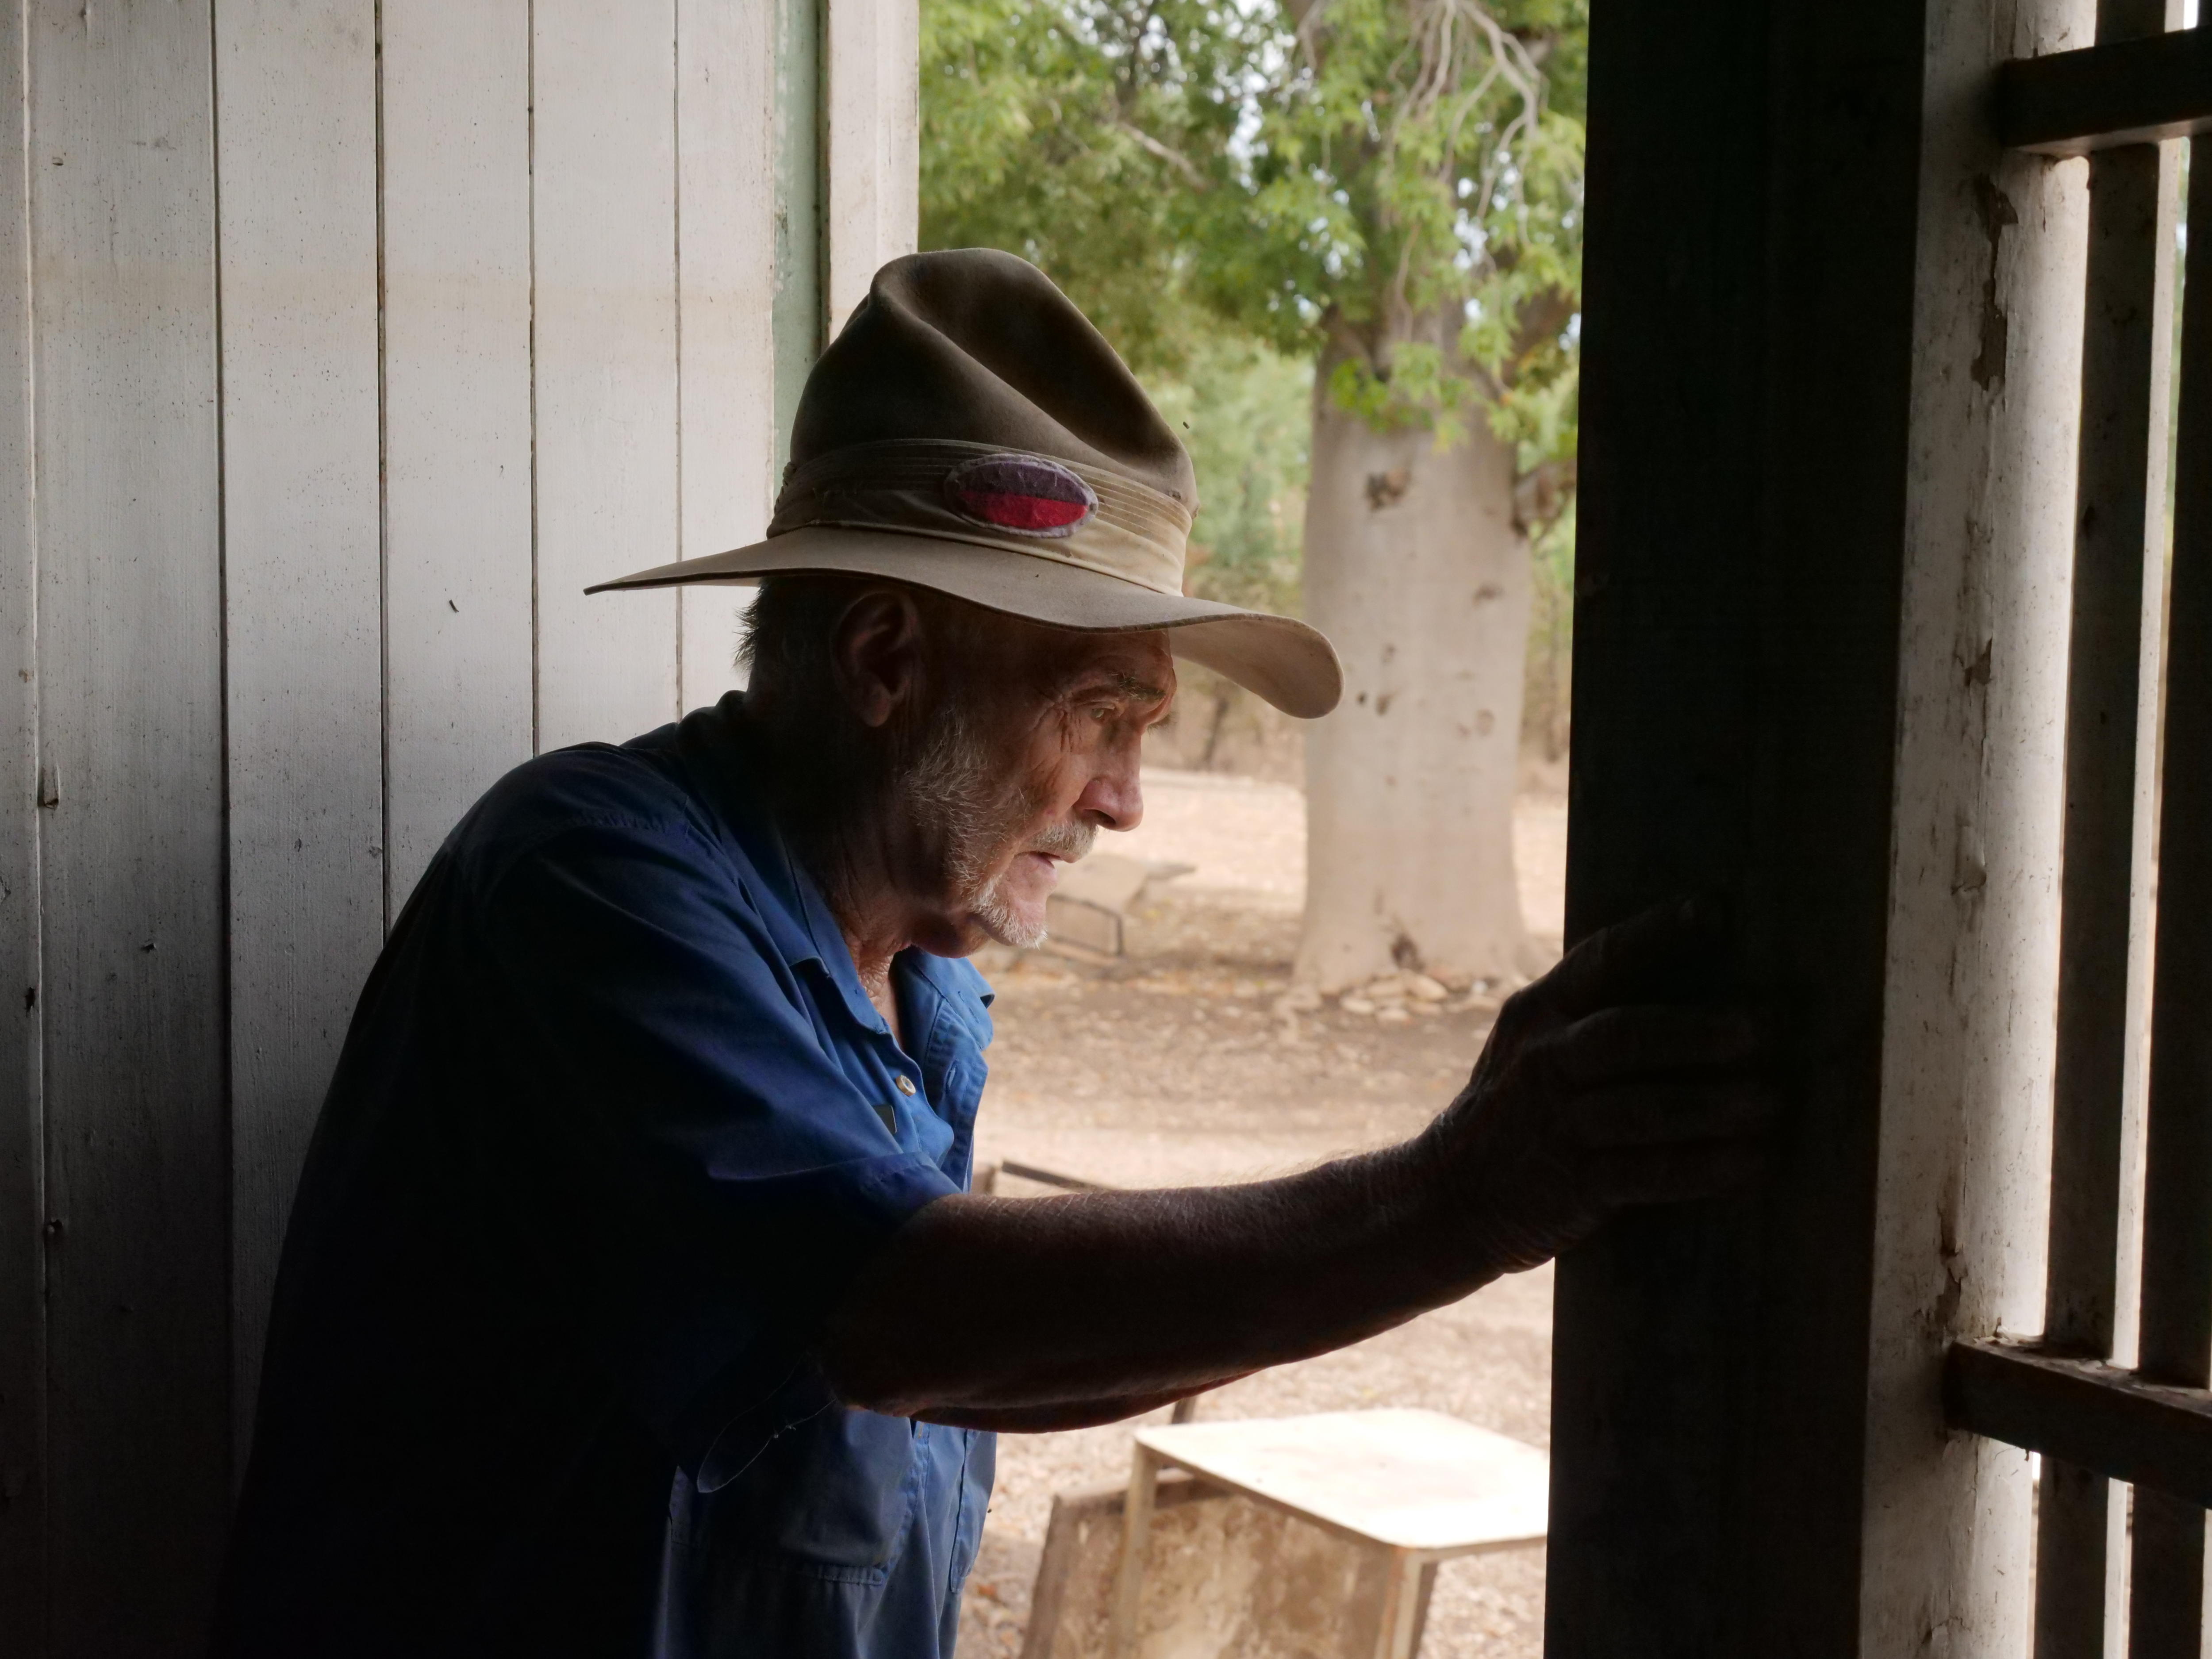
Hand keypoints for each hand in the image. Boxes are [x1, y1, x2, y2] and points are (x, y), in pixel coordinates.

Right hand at [1412, 898, 1776, 1277]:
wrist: (1449, 1197)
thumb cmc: (1518, 1111)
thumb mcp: (1532, 1047)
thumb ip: (1591, 1019)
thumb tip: (1704, 992)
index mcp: (1537, 1014)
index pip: (1599, 960)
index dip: (1656, 933)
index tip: (1714, 911)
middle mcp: (1542, 1061)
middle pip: (1624, 1036)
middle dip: (1696, 1032)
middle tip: (1763, 1030)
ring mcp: (1553, 1124)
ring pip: (1642, 1109)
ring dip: (1712, 1105)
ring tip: (1772, 1102)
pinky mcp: (1570, 1186)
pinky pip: (1647, 1173)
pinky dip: (1704, 1168)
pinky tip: (1751, 1163)